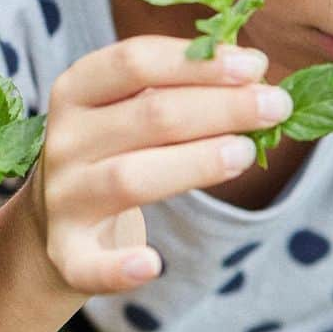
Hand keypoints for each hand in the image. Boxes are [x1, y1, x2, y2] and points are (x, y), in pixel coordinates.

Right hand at [27, 38, 291, 295]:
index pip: (134, 62)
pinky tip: (151, 265)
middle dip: (221, 108)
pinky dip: (118, 269)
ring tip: (246, 155)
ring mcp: (63, 197)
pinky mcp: (66, 252)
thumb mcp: (129, 107)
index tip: (255, 64)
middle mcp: (64, 140)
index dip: (197, 63)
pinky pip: (89, 265)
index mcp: (75, 91)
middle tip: (277, 106)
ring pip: (130, 178)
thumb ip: (181, 88)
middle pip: (147, 117)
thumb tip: (256, 73)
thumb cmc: (113, 150)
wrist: (56, 218)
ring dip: (194, 164)